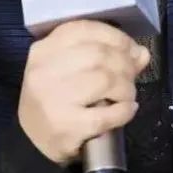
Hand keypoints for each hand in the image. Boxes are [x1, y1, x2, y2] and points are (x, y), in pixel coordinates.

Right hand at [17, 19, 149, 165]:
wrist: (32, 142)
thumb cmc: (55, 100)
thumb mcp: (71, 71)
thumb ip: (106, 57)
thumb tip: (141, 53)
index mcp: (44, 50)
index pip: (85, 30)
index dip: (116, 38)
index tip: (132, 49)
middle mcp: (45, 70)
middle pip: (99, 54)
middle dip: (125, 64)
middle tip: (132, 76)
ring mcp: (53, 98)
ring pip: (105, 80)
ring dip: (126, 88)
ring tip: (127, 95)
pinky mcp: (65, 126)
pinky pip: (106, 114)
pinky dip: (124, 111)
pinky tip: (127, 110)